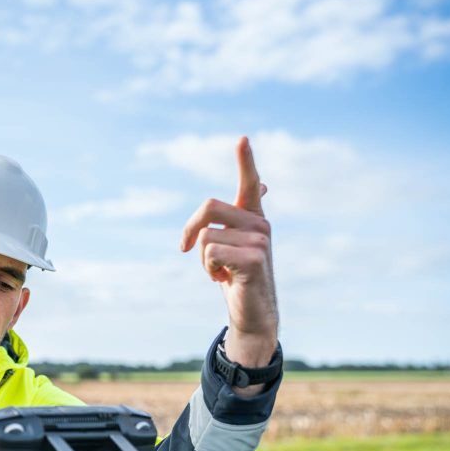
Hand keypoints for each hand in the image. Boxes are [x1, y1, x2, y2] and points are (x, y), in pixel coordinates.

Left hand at [180, 137, 278, 388]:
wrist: (252, 312)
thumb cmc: (237, 276)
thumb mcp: (234, 244)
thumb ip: (238, 216)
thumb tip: (264, 183)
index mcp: (252, 216)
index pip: (250, 183)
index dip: (246, 161)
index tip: (242, 138)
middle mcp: (260, 223)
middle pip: (208, 207)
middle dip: (189, 229)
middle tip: (185, 249)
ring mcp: (260, 241)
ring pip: (205, 237)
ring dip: (202, 260)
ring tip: (218, 272)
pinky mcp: (255, 260)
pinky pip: (211, 252)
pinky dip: (208, 269)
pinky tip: (224, 280)